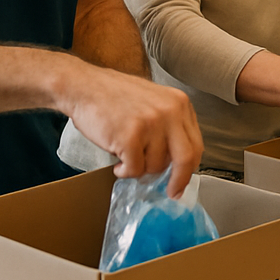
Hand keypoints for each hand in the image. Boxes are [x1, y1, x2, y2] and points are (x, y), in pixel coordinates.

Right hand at [58, 57, 202, 198]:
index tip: (183, 180)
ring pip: (156, 166)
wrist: (84, 87)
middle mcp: (170, 112)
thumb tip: (177, 162)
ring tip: (127, 155)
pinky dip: (124, 171)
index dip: (190, 167)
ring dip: (140, 168)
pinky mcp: (130, 136)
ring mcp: (151, 123)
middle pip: (186, 158)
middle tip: (171, 192)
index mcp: (179, 103)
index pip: (195, 144)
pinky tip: (117, 161)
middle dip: (179, 181)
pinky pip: (134, 169)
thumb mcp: (154, 102)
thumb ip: (170, 126)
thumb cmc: (115, 96)